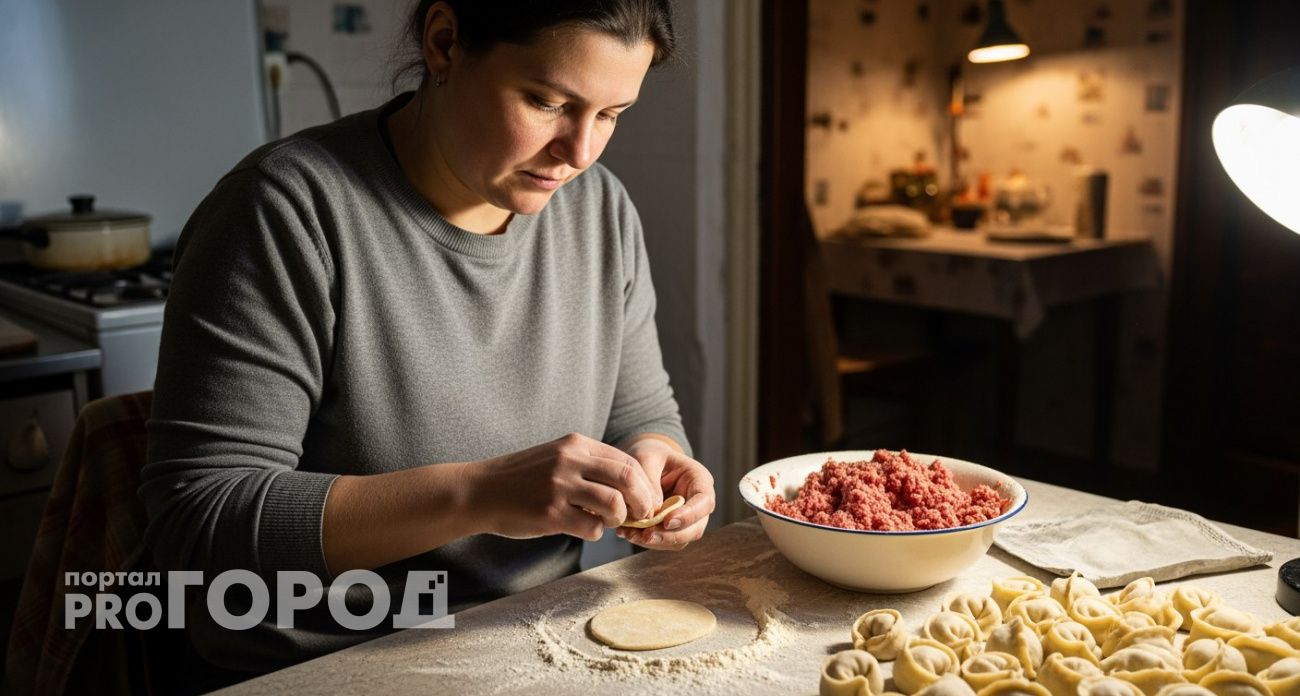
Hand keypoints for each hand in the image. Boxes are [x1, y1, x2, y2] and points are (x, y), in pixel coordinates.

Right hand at [471, 433, 658, 541]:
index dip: (645, 484)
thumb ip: (590, 465)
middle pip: (628, 479)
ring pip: (614, 504)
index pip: (627, 461)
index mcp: (575, 444)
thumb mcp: (557, 456)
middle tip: (641, 515)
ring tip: (608, 522)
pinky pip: (591, 528)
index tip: (646, 500)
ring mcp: (559, 487)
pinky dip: (595, 532)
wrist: (480, 491)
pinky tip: (582, 528)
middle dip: (643, 501)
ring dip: (619, 519)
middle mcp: (570, 461)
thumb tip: (631, 486)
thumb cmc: (522, 478)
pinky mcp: (550, 514)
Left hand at [617, 438, 714, 550]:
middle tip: (646, 536)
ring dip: (656, 541)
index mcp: (699, 480)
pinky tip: (629, 533)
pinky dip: (648, 541)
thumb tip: (652, 512)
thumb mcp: (646, 458)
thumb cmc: (649, 455)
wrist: (645, 463)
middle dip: (670, 535)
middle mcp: (698, 503)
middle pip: (695, 528)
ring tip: (631, 534)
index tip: (667, 522)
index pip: (704, 502)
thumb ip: (649, 482)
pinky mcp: (673, 529)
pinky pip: (665, 541)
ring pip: (680, 540)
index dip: (689, 515)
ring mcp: (688, 518)